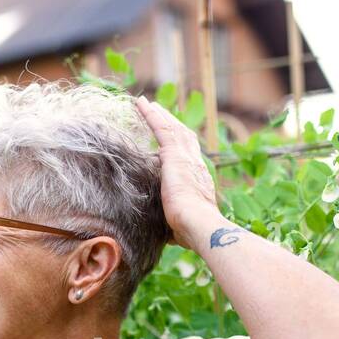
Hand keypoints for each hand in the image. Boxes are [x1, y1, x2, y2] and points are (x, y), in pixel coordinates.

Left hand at [133, 95, 219, 249]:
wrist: (198, 224)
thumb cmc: (189, 231)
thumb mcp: (179, 223)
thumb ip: (173, 222)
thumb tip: (166, 234)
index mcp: (198, 179)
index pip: (189, 157)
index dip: (181, 146)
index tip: (171, 141)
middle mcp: (196, 164)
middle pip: (183, 136)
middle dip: (171, 123)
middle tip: (159, 112)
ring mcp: (186, 158)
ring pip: (172, 128)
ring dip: (160, 115)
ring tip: (148, 105)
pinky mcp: (174, 156)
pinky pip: (161, 128)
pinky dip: (151, 115)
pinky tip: (140, 104)